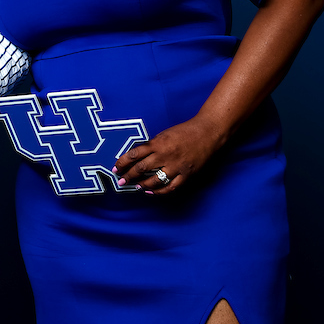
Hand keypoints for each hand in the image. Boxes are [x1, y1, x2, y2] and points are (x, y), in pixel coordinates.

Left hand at [112, 115, 226, 195]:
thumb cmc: (185, 131)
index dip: (123, 163)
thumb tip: (137, 157)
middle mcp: (165, 156)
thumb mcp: (164, 134)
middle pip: (141, 169)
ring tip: (136, 186)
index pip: (134, 154)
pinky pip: (170, 187)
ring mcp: (176, 167)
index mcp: (158, 143)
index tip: (116, 168)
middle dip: (129, 176)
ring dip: (142, 185)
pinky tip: (151, 192)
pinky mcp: (186, 174)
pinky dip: (159, 191)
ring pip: (154, 180)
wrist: (208, 133)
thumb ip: (152, 145)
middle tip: (121, 181)